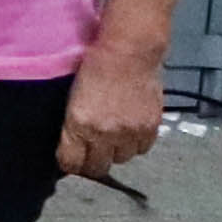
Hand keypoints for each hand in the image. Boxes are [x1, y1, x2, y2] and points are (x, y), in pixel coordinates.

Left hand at [64, 41, 167, 181]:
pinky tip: (130, 132)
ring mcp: (130, 132)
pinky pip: (142, 149)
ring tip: (113, 138)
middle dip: (92, 162)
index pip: (71, 163)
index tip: (71, 159)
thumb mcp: (72, 100)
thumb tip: (73, 145)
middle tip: (92, 153)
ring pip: (121, 159)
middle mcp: (104, 134)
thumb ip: (72, 126)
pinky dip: (135, 144)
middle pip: (98, 167)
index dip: (70, 163)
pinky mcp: (151, 128)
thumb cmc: (93, 70)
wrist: (127, 54)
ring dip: (116, 152)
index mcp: (78, 125)